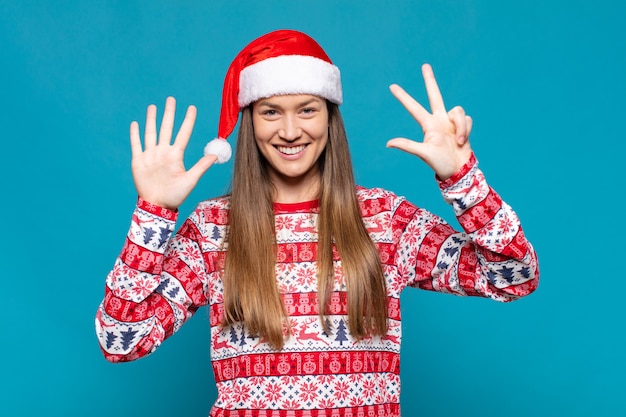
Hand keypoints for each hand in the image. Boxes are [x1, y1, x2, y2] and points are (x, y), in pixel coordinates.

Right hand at [130, 97, 216, 209]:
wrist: (158, 205)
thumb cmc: (176, 195)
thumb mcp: (190, 180)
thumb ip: (201, 166)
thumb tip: (216, 155)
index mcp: (176, 155)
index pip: (183, 133)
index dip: (188, 121)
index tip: (192, 108)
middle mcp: (163, 152)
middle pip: (166, 128)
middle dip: (169, 114)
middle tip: (171, 99)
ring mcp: (150, 156)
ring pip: (151, 133)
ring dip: (151, 120)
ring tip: (153, 106)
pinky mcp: (138, 161)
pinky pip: (136, 145)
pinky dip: (135, 134)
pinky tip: (135, 123)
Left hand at [387, 64, 472, 179]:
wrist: (459, 170)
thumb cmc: (440, 163)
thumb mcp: (423, 153)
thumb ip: (408, 145)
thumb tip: (388, 143)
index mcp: (428, 125)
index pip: (413, 107)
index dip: (403, 97)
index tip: (391, 86)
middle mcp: (438, 120)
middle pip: (435, 95)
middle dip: (430, 80)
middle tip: (424, 66)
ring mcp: (451, 122)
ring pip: (458, 111)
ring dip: (460, 126)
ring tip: (458, 141)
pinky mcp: (463, 125)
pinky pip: (467, 119)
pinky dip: (466, 130)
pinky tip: (463, 141)